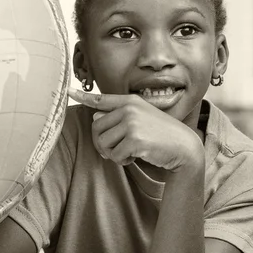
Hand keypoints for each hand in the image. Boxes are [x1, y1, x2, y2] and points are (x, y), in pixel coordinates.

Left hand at [68, 87, 203, 172]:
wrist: (184, 147)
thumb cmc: (160, 135)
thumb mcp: (141, 120)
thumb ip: (118, 117)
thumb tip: (95, 117)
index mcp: (130, 101)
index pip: (102, 99)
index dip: (83, 96)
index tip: (69, 92)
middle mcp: (129, 108)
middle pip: (96, 129)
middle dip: (104, 144)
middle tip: (118, 150)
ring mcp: (132, 122)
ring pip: (103, 143)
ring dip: (113, 153)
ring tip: (129, 152)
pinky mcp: (135, 139)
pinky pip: (114, 155)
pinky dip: (122, 160)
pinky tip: (135, 157)